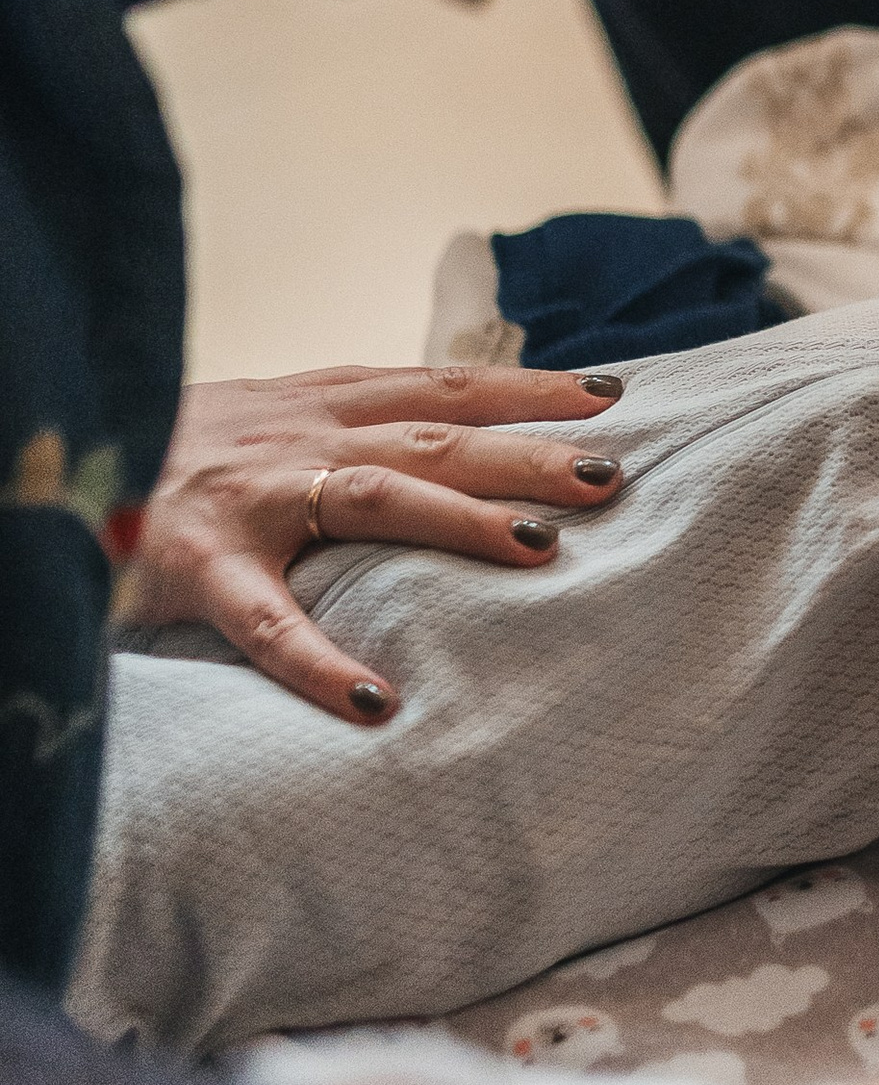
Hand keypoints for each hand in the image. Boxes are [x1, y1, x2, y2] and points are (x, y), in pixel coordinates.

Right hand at [126, 365, 629, 722]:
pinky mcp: (194, 563)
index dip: (525, 387)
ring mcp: (245, 496)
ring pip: (372, 496)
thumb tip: (444, 443)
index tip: (610, 395)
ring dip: (460, 518)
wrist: (58, 461)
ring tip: (540, 547)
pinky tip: (376, 701)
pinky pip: (264, 619)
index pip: (437, 384)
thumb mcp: (259, 422)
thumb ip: (341, 428)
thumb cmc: (166, 458)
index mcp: (311, 402)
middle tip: (613, 474)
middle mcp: (290, 434)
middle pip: (432, 436)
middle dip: (527, 451)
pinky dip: (319, 660)